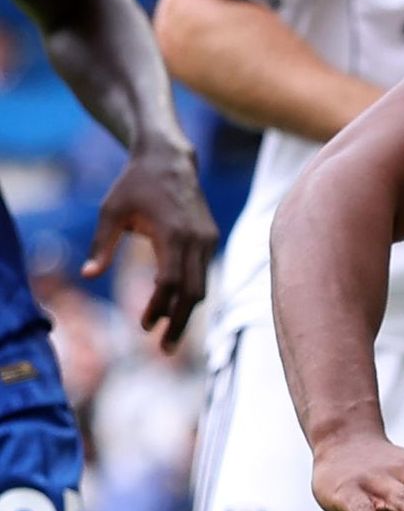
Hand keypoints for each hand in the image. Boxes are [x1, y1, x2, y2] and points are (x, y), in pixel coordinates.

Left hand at [94, 142, 214, 346]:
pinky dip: (191, 295)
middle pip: (193, 292)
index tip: (143, 326)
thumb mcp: (110, 211)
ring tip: (169, 337)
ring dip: (186, 313)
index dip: (159, 307)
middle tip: (165, 350)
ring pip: (202, 286)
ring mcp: (207, 239)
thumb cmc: (134, 185)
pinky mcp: (209, 239)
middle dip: (179, 323)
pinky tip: (176, 309)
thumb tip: (88, 275)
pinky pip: (203, 274)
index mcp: (174, 234)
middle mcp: (197, 240)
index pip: (171, 282)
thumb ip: (101, 245)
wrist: (169, 159)